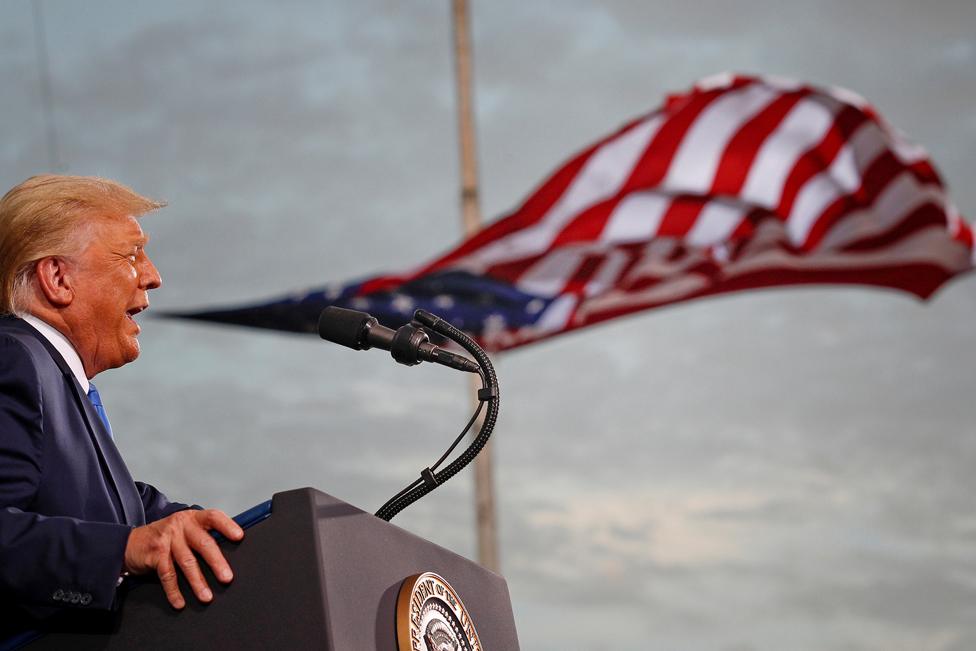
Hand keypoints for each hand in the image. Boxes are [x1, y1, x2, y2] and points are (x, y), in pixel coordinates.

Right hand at [124, 509, 243, 608]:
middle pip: (203, 543)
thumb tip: (228, 553)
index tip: (239, 536)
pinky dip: (174, 591)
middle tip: (227, 578)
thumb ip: (202, 535)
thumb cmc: (165, 537)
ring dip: (198, 582)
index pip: (213, 517)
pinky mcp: (155, 554)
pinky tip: (180, 602)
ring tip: (206, 596)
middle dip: (216, 562)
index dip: (227, 526)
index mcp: (192, 518)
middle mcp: (181, 526)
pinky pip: (168, 575)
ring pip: (187, 562)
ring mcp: (167, 539)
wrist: (129, 543)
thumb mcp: (184, 530)